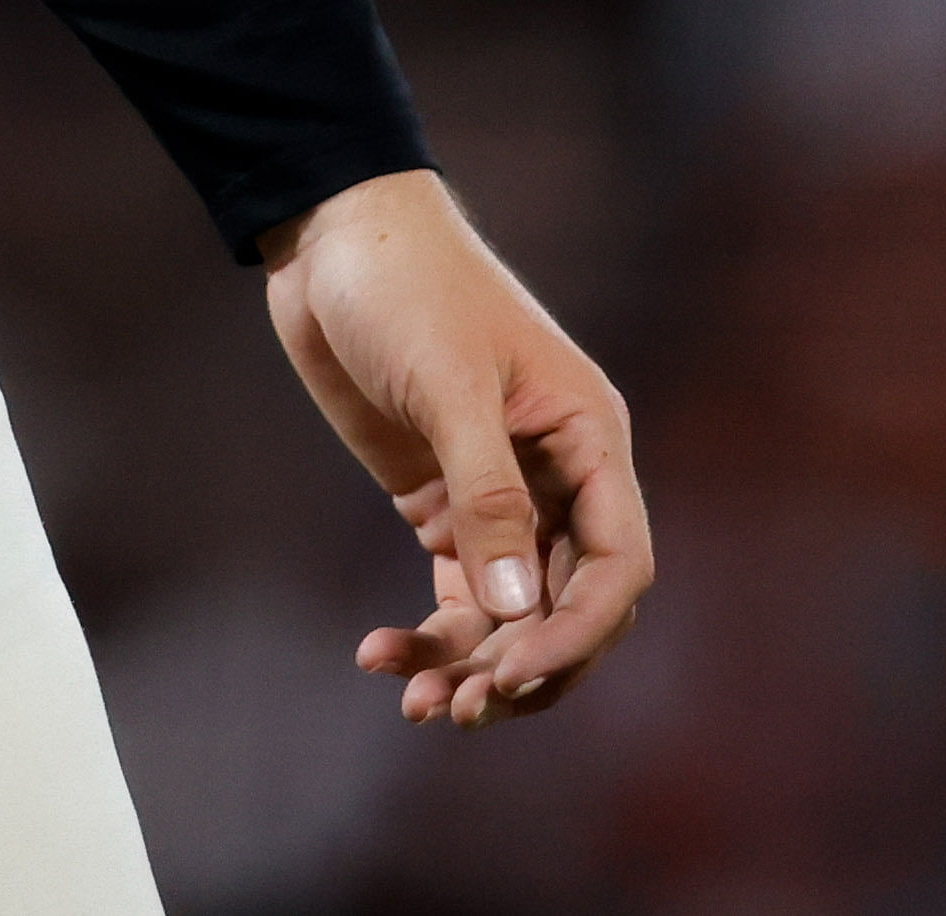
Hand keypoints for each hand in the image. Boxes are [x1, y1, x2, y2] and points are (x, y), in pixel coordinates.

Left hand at [256, 166, 651, 728]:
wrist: (329, 235)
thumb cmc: (404, 285)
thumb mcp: (448, 384)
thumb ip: (485, 497)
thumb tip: (517, 611)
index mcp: (588, 438)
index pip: (616, 564)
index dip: (577, 632)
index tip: (513, 673)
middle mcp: (557, 476)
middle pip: (568, 604)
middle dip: (524, 666)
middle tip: (462, 710)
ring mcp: (500, 493)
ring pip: (512, 611)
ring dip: (472, 664)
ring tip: (416, 704)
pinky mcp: (440, 499)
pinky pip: (458, 588)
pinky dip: (431, 632)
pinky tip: (379, 656)